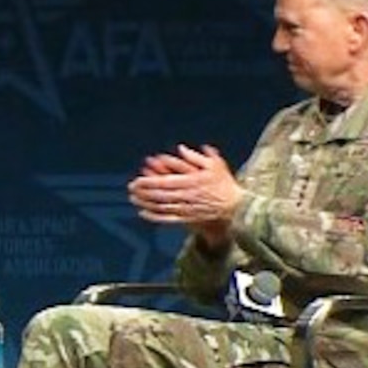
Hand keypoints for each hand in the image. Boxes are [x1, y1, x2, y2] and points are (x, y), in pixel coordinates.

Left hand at [126, 143, 242, 242]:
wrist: (236, 208)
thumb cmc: (224, 185)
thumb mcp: (215, 165)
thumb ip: (196, 157)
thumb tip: (181, 148)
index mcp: (192, 181)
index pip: (165, 181)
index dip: (149, 181)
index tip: (137, 179)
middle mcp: (187, 195)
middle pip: (160, 194)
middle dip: (143, 191)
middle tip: (130, 188)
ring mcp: (186, 208)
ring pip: (161, 206)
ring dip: (145, 202)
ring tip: (133, 198)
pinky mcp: (187, 219)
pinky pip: (167, 218)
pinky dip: (154, 216)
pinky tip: (143, 213)